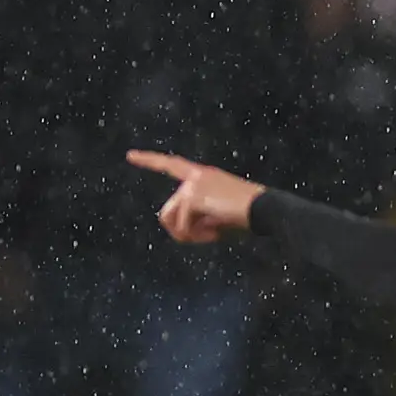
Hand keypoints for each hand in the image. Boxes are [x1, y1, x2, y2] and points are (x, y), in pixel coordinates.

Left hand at [128, 151, 267, 243]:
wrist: (265, 208)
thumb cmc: (249, 215)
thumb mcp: (220, 215)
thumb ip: (200, 218)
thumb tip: (183, 232)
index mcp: (203, 175)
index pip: (171, 164)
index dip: (149, 160)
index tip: (130, 156)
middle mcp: (195, 176)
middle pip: (167, 210)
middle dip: (180, 231)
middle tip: (204, 239)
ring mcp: (192, 186)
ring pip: (171, 219)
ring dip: (188, 235)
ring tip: (212, 236)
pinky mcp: (193, 197)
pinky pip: (182, 226)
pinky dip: (196, 236)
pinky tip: (214, 234)